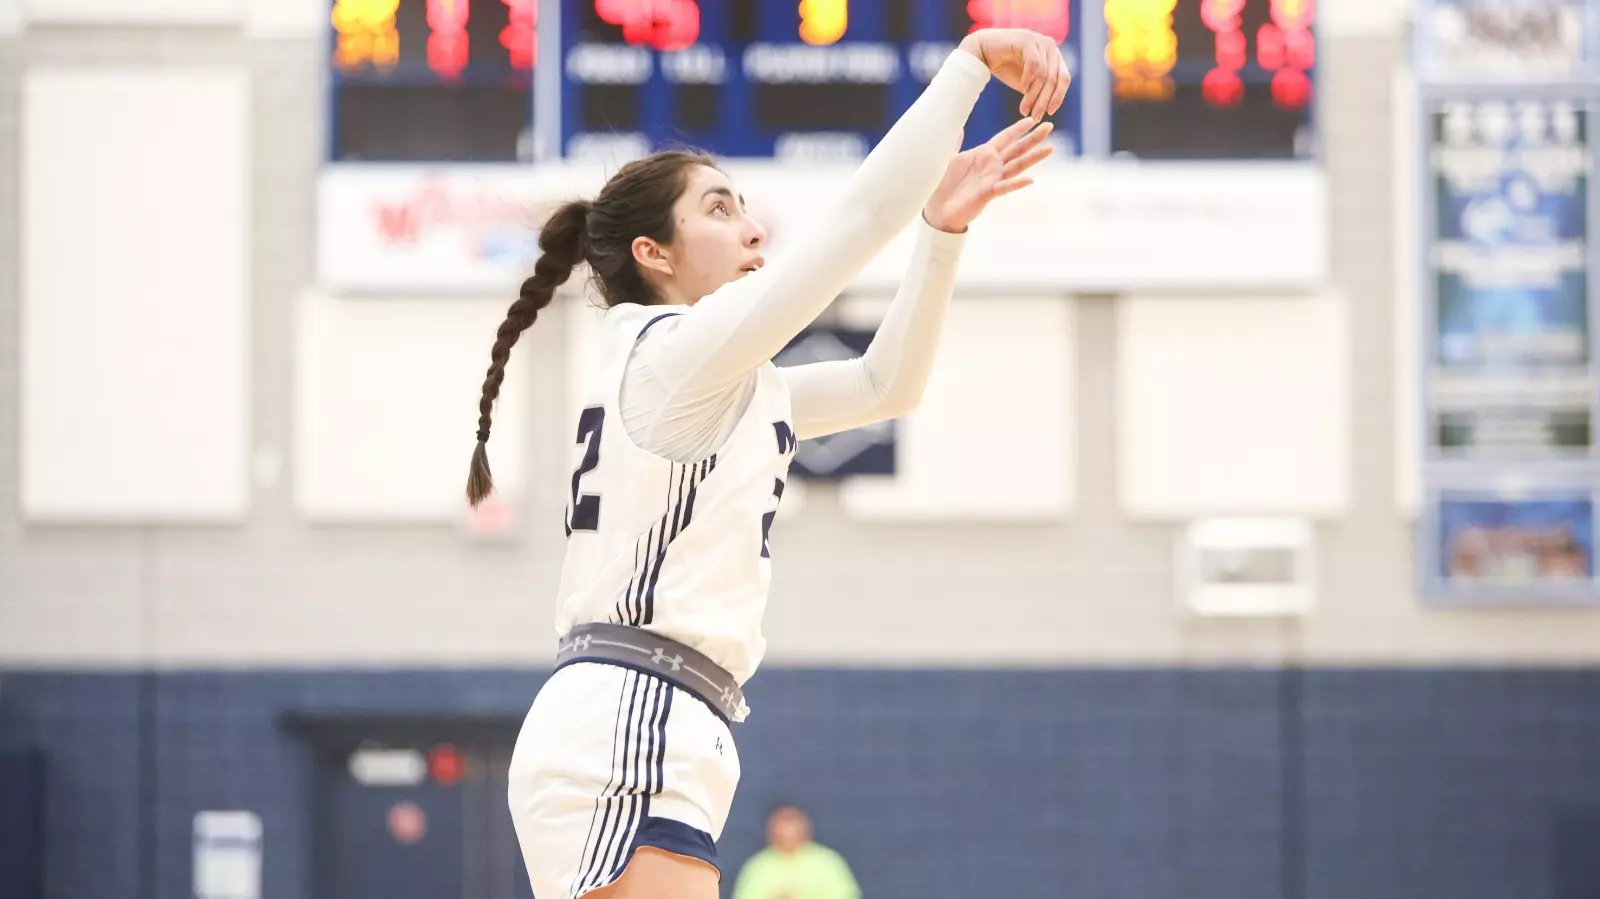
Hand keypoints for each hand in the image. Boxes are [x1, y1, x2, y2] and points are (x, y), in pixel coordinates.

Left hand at [923, 118, 1054, 232]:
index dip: (1017, 129)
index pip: (1005, 138)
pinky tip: (1030, 179)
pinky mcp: (988, 193)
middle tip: (1049, 126)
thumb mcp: (949, 158)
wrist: (938, 210)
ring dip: (1033, 157)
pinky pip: (1005, 187)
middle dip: (1033, 138)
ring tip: (1050, 148)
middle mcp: (992, 166)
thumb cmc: (944, 185)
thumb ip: (955, 143)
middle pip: (1017, 149)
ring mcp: (992, 179)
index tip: (1032, 119)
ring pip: (1017, 166)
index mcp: (983, 154)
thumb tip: (956, 127)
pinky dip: (1017, 184)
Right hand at [958, 28, 1071, 120]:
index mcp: (1053, 56)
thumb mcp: (1026, 83)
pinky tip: (1022, 89)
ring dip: (1033, 95)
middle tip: (1035, 117)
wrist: (982, 52)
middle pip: (1054, 78)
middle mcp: (1050, 46)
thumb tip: (1049, 108)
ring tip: (1024, 110)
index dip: (1058, 97)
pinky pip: (1034, 64)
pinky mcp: (1028, 39)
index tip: (1049, 113)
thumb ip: (1039, 90)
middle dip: (1044, 100)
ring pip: (1043, 75)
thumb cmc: (1005, 67)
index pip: (1064, 78)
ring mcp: (1040, 41)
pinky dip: (1029, 79)